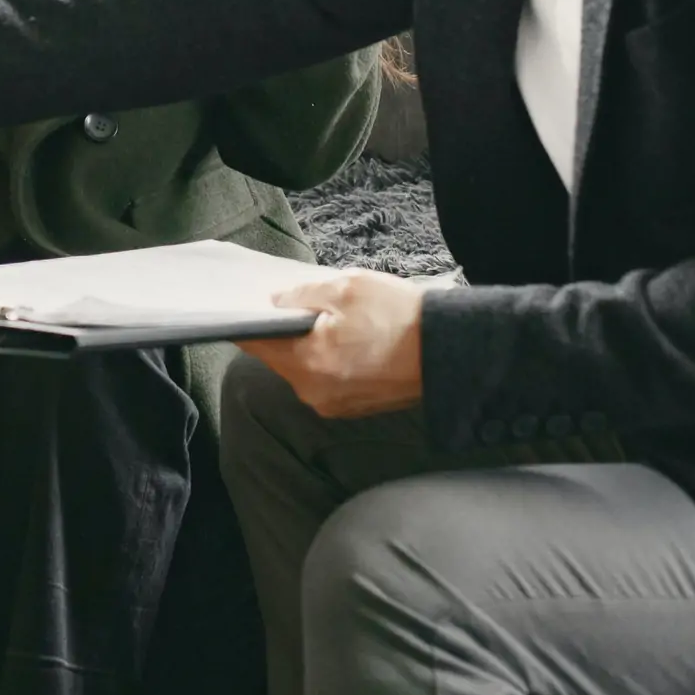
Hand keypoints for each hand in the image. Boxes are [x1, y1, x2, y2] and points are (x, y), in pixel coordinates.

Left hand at [237, 268, 424, 417]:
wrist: (449, 350)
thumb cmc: (401, 316)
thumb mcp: (347, 287)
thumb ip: (301, 294)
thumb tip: (276, 302)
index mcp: (309, 363)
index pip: (256, 343)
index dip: (247, 321)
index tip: (245, 305)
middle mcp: (316, 392)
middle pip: (279, 358)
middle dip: (287, 332)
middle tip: (303, 304)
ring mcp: (334, 404)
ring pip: (304, 369)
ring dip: (310, 346)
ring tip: (336, 321)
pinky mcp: (352, 408)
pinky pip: (326, 380)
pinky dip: (331, 361)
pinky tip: (351, 340)